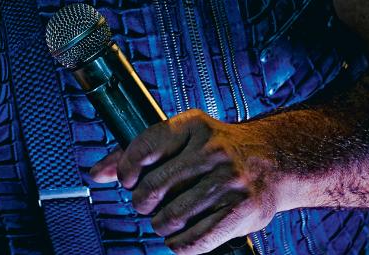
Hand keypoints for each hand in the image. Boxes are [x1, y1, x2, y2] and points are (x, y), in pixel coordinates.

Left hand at [89, 109, 279, 254]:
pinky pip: (197, 239)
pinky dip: (178, 246)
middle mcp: (213, 150)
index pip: (144, 149)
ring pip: (172, 216)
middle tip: (145, 204)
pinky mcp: (244, 212)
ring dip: (159, 225)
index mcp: (193, 125)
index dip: (126, 171)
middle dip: (141, 202)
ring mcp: (230, 181)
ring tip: (162, 221)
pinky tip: (176, 239)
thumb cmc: (214, 150)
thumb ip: (137, 153)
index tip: (128, 181)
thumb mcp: (180, 139)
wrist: (273, 161)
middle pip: (154, 187)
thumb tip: (96, 173)